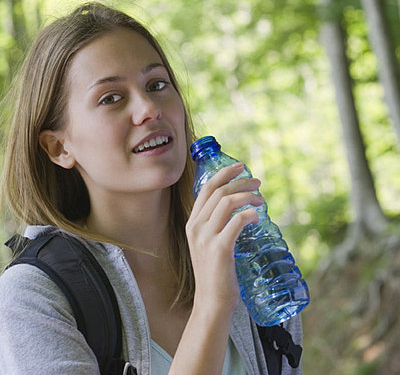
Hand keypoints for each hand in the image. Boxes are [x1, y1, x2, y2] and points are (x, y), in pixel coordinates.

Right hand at [186, 163, 263, 315]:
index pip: (207, 188)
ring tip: (262, 200)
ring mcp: (206, 237)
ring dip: (248, 196)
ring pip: (227, 202)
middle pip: (218, 191)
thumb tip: (241, 208)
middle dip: (240, 181)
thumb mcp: (209, 244)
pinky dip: (249, 213)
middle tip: (258, 181)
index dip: (224, 173)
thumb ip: (218, 226)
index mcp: (192, 223)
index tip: (241, 167)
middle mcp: (196, 227)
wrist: (212, 303)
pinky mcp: (220, 249)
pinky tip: (257, 215)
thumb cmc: (216, 273)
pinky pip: (236, 221)